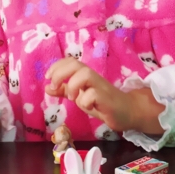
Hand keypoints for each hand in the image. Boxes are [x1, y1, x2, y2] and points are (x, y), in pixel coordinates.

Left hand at [45, 58, 164, 133]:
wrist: (127, 112)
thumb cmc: (102, 103)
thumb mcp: (79, 97)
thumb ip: (64, 91)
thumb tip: (47, 87)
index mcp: (85, 75)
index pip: (70, 61)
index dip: (56, 66)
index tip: (48, 78)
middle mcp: (93, 77)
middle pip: (76, 64)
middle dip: (60, 73)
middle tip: (54, 86)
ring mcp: (101, 87)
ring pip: (85, 74)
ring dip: (73, 85)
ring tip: (72, 98)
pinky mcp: (107, 99)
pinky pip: (93, 95)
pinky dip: (85, 101)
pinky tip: (87, 107)